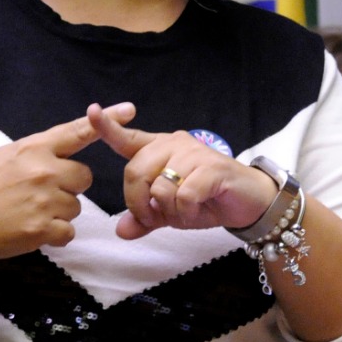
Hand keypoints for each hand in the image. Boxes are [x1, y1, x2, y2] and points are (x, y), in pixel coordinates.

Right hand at [0, 112, 105, 257]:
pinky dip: (53, 235)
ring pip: (75, 207)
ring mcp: (43, 200)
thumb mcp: (5, 156)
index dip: (105, 121)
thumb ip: (36, 154)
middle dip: (69, 187)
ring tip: (27, 212)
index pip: (75, 131)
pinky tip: (30, 229)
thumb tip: (60, 158)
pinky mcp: (41, 229)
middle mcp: (42, 170)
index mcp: (32, 148)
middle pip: (84, 177)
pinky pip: (68, 232)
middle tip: (40, 194)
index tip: (129, 110)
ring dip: (58, 213)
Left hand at [87, 102, 277, 239]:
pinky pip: (184, 195)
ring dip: (168, 211)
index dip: (107, 126)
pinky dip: (186, 212)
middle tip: (152, 218)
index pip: (127, 137)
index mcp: (158, 150)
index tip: (92, 111)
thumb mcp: (170, 212)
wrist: (249, 203)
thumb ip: (145, 217)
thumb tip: (121, 231)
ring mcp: (193, 153)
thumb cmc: (206, 201)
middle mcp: (173, 145)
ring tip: (184, 213)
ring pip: (160, 187)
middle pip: (135, 172)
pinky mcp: (212, 168)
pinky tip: (197, 211)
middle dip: (138, 203)